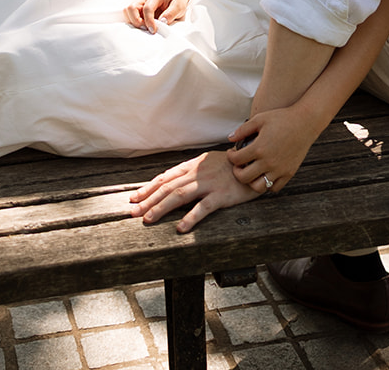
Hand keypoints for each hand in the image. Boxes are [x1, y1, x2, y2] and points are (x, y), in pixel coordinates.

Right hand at [124, 0, 189, 32]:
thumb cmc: (176, 0)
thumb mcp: (179, 6)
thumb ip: (171, 13)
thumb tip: (161, 22)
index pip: (147, 8)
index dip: (149, 21)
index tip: (153, 31)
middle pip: (131, 8)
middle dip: (136, 21)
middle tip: (146, 29)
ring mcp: (139, 2)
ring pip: (127, 11)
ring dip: (133, 21)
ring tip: (144, 27)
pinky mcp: (137, 8)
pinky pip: (129, 15)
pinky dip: (132, 22)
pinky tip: (142, 26)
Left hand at [128, 150, 261, 232]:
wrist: (255, 161)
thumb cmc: (231, 166)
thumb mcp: (208, 164)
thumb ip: (191, 172)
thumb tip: (171, 182)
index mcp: (193, 165)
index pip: (166, 177)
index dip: (149, 188)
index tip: (135, 198)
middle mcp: (198, 173)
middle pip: (168, 187)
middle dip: (148, 200)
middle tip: (133, 212)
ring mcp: (209, 183)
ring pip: (180, 195)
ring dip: (162, 207)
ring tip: (148, 219)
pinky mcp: (222, 195)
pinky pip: (204, 207)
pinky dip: (191, 217)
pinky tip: (181, 228)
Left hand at [226, 104, 315, 193]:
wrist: (305, 123)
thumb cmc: (281, 118)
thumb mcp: (260, 119)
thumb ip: (243, 130)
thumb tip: (229, 138)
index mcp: (259, 148)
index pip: (236, 160)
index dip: (230, 156)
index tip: (232, 152)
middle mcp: (268, 162)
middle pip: (244, 178)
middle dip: (237, 172)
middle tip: (238, 165)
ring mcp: (279, 170)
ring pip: (258, 187)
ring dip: (251, 181)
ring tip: (251, 171)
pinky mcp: (289, 173)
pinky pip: (275, 187)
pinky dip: (267, 184)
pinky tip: (265, 173)